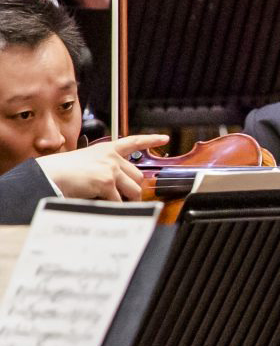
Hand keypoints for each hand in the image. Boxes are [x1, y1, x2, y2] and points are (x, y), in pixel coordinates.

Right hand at [40, 135, 166, 201]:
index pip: (133, 142)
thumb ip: (106, 169)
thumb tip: (120, 188)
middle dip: (133, 189)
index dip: (150, 140)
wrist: (48, 174)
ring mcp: (111, 168)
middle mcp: (112, 157)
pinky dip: (113, 207)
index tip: (164, 138)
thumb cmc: (63, 171)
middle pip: (138, 176)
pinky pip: (119, 201)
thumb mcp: (88, 163)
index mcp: (106, 149)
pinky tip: (103, 205)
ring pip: (134, 190)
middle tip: (125, 198)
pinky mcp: (107, 181)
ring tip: (115, 203)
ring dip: (128, 200)